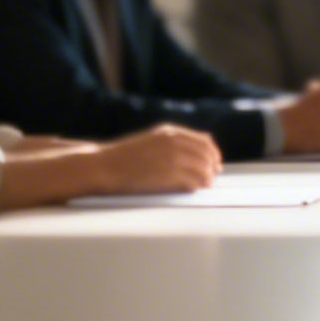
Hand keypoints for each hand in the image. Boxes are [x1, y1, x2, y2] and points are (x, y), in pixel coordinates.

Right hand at [97, 125, 221, 193]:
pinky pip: (192, 181)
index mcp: (171, 132)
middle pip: (206, 154)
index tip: (215, 161)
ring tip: (206, 184)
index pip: (204, 140)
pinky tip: (196, 188)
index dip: (213, 152)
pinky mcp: (169, 175)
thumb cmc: (125, 156)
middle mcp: (175, 142)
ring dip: (207, 177)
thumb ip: (172, 141)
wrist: (105, 166)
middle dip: (213, 165)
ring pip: (202, 168)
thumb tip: (196, 150)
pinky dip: (198, 185)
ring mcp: (173, 158)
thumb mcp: (151, 140)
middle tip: (214, 175)